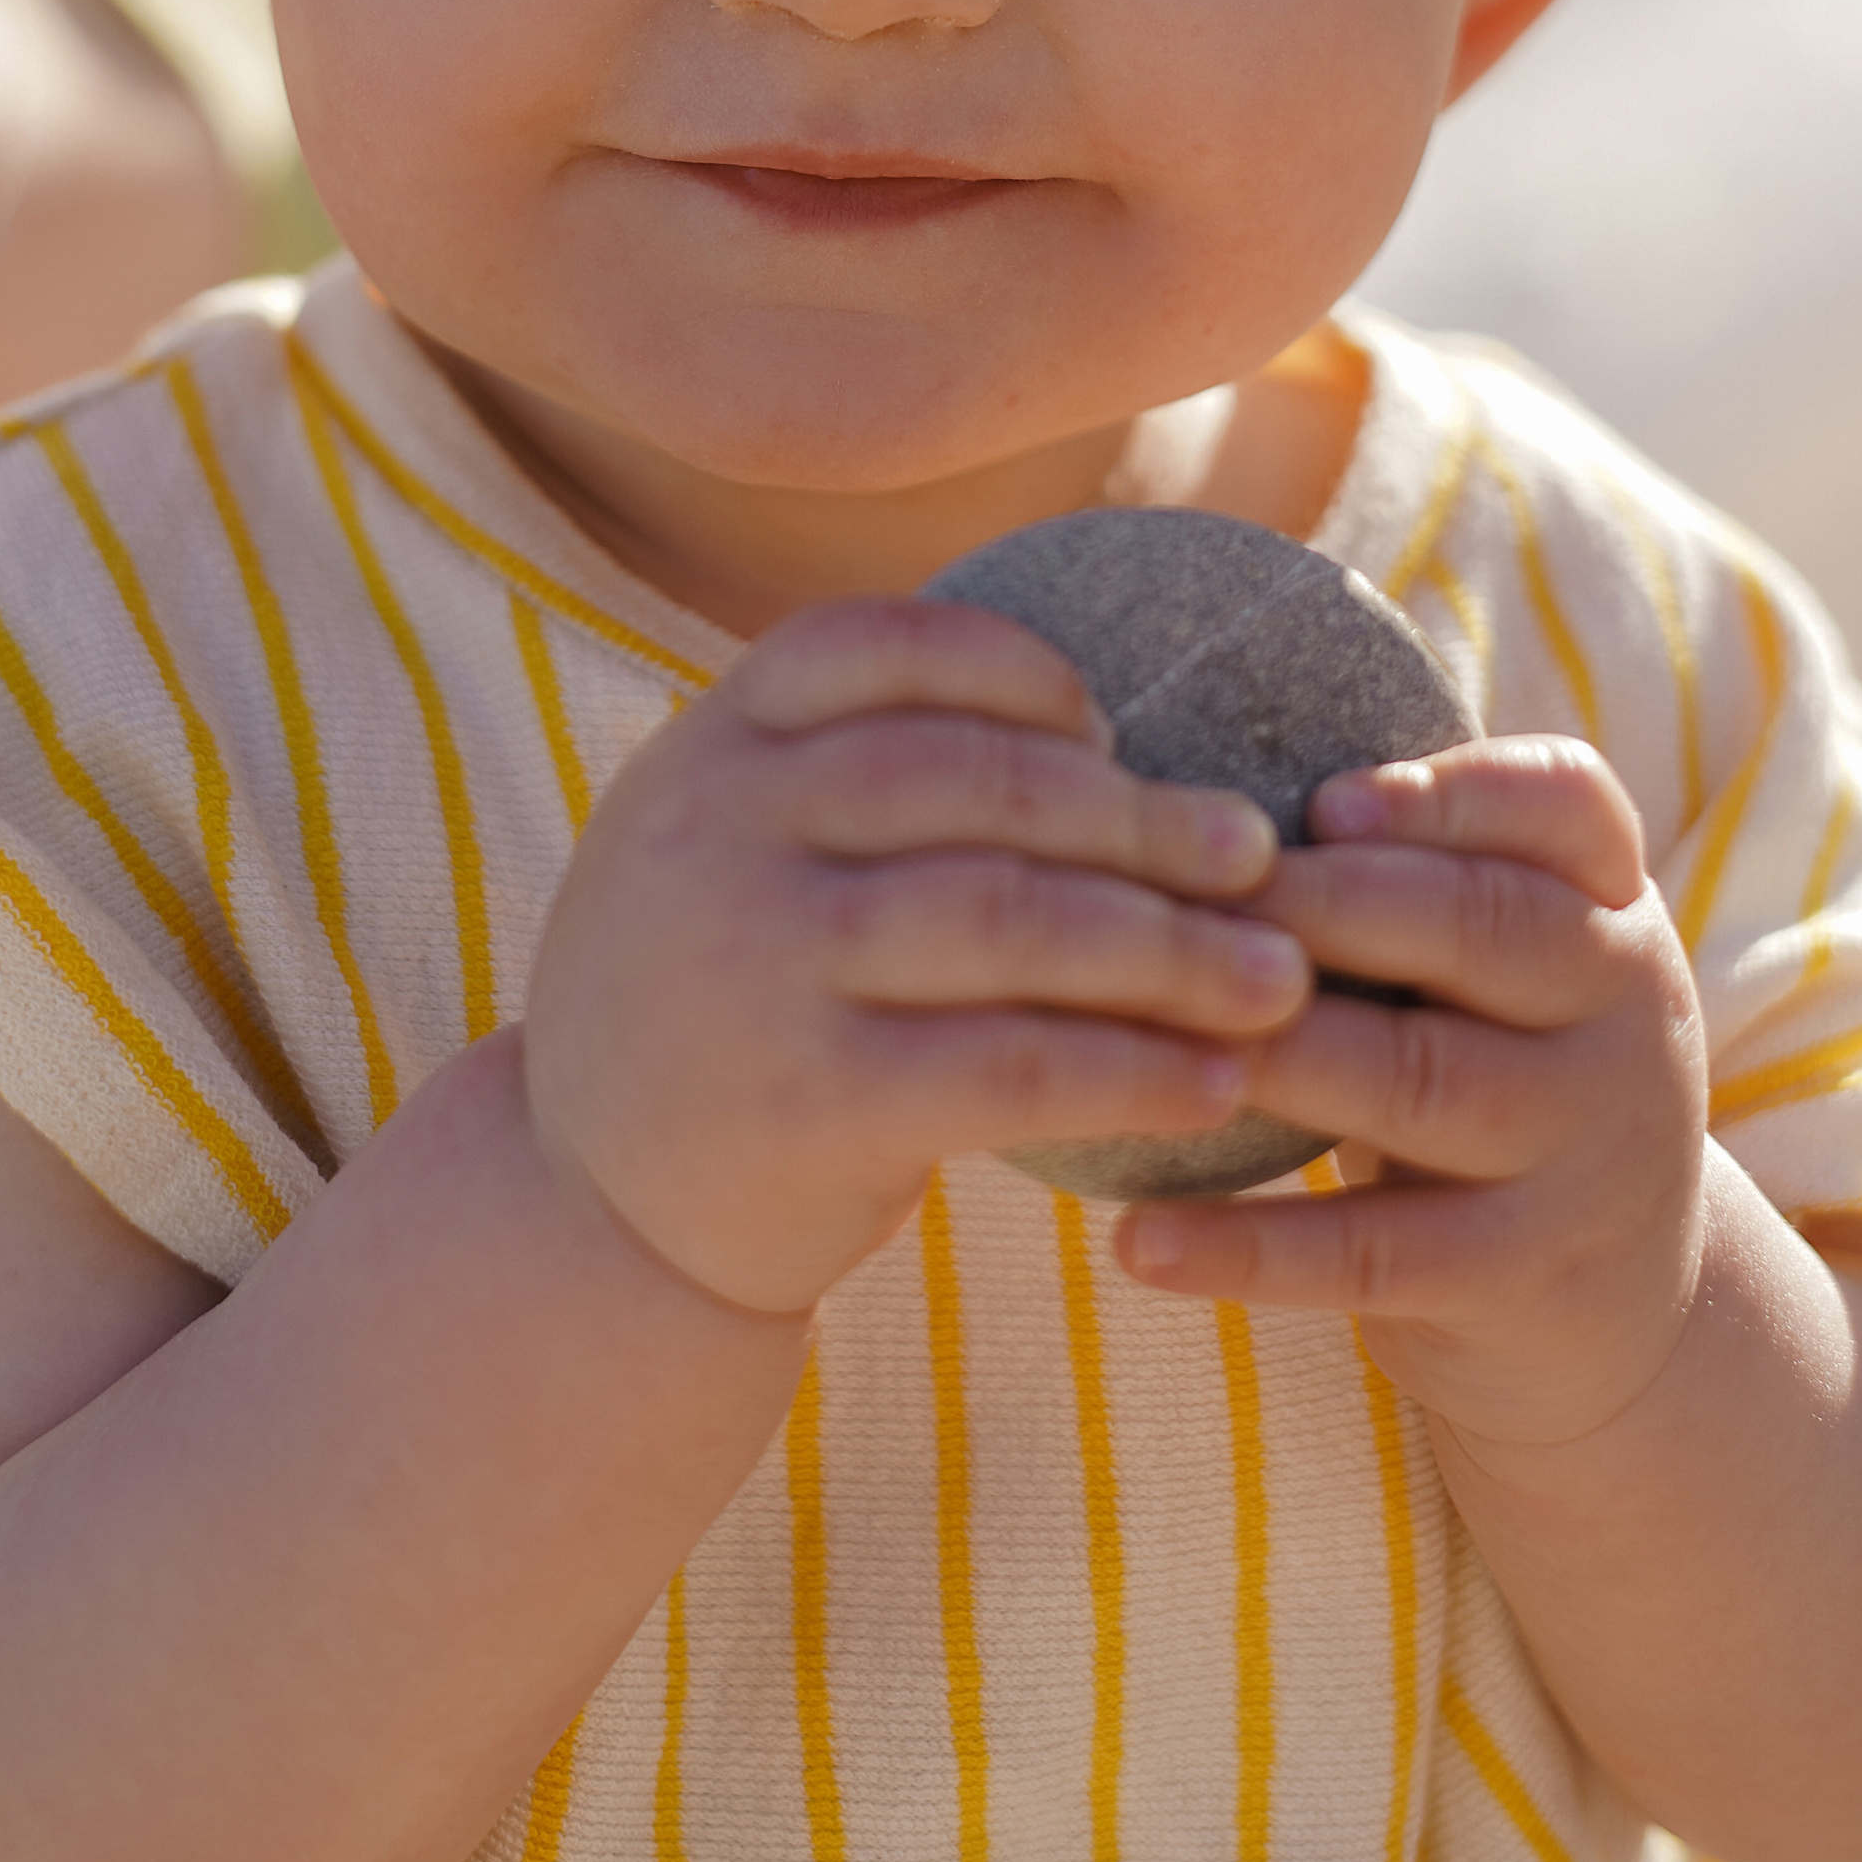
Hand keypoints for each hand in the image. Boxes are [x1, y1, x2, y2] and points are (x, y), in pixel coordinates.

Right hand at [520, 597, 1308, 1315]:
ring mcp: (758, 964)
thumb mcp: (717, 848)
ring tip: (1278, 976)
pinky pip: (1012, 1069)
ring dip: (1170, 945)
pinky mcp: (808, 1103)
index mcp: (711, 747)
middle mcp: (721, 831)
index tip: (1110, 727)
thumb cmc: (714, 1007)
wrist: (583, 1214)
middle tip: (1256, 853)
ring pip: (1012, 919)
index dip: (1020, 672)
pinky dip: (1132, 1069)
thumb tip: (1084, 715)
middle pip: (978, 783)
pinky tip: (1213, 1081)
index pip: (884, 647)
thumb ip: (834, 774)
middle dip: (1139, 816)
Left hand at [1114, 739, 1710, 1449]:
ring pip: (1423, 1081)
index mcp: (1611, 909)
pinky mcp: (1521, 1278)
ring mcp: (1584, 1155)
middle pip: (1486, 927)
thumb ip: (1406, 880)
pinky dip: (1250, 1248)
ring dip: (1280, 1054)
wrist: (1624, 1310)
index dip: (1448, 791)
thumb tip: (1194, 807)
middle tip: (1189, 895)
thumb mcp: (1502, 969)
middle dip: (1330, 901)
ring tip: (1152, 1036)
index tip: (1321, 799)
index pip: (1567, 804)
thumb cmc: (1497, 1074)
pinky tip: (1137, 1237)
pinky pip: (1373, 1254)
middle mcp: (1623, 1017)